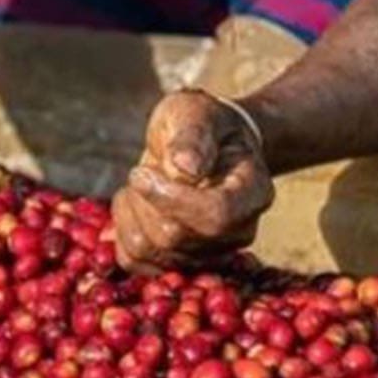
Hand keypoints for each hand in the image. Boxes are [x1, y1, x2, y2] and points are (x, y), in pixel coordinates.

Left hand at [112, 88, 273, 273]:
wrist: (205, 147)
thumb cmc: (203, 126)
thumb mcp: (196, 113)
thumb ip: (193, 136)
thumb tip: (185, 169)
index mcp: (254, 193)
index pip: (215, 214)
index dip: (171, 198)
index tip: (140, 172)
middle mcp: (238, 232)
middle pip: (174, 235)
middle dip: (144, 200)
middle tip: (143, 171)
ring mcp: (209, 254)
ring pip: (150, 251)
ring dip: (131, 213)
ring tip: (143, 183)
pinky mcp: (178, 264)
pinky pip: (135, 261)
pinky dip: (122, 230)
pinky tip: (135, 204)